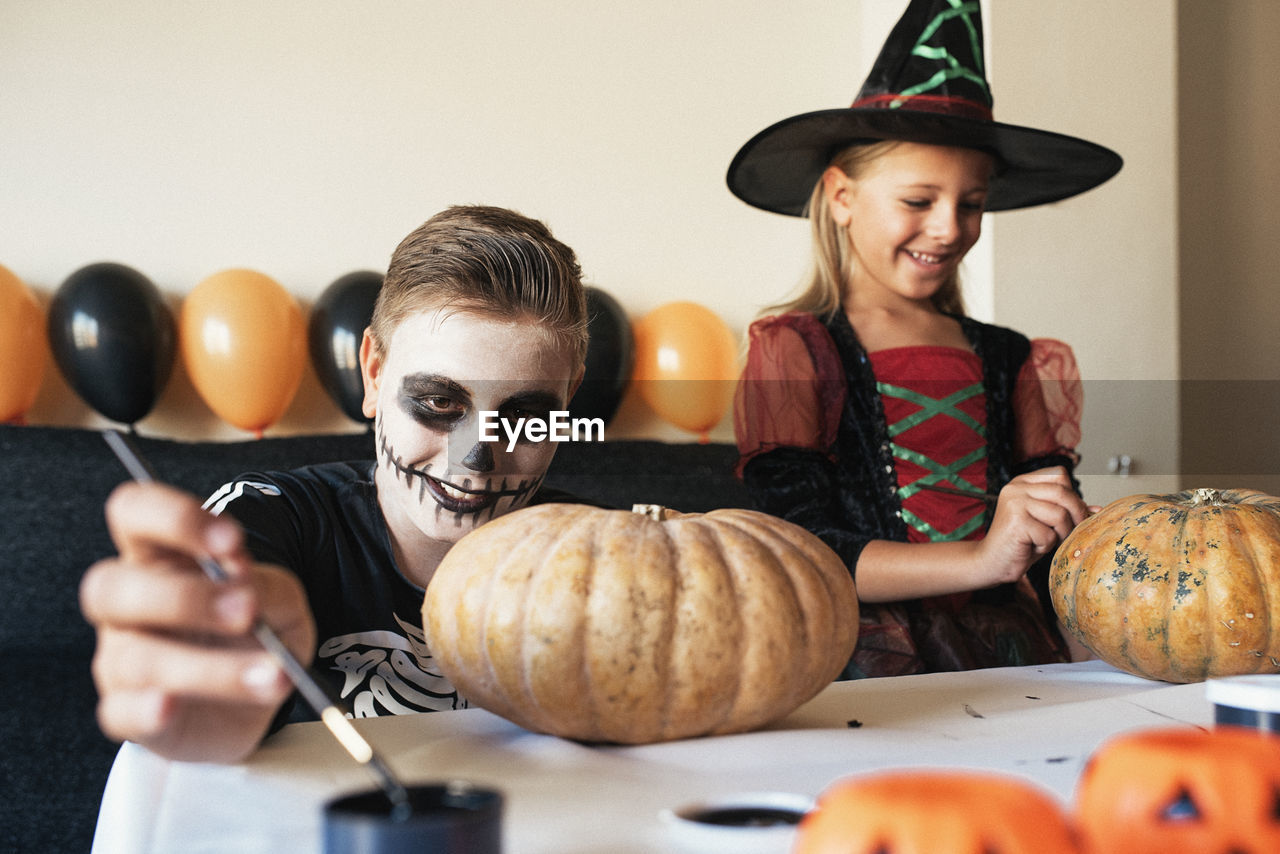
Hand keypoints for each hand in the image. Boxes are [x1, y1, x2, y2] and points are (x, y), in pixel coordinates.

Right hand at [79, 482, 314, 762]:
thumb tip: (241, 577)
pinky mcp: (128, 712)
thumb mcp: (281, 600)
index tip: (233, 541)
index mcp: (160, 557)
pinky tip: (170, 706)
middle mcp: (128, 606)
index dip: (173, 518)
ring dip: (208, 667)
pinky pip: (118, 712)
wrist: (257, 694)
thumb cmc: (257, 631)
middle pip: (109, 586)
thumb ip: (267, 585)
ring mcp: (121, 660)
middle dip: (184, 598)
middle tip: (248, 611)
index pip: (133, 512)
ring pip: (135, 658)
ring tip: (270, 673)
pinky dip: (144, 710)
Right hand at [974, 466, 1090, 586]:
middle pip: (1062, 492)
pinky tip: (1032, 547)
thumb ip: (1068, 511)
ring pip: (1059, 514)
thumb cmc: (1020, 542)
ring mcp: (1014, 502)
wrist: (992, 562)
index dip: (1072, 495)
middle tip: (1071, 531)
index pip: (1059, 475)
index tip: (1072, 514)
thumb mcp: (1047, 522)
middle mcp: (1016, 487)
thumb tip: (1098, 509)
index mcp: (1023, 482)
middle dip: (1075, 514)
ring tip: (1047, 541)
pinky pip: (1048, 534)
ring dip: (1060, 533)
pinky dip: (1046, 545)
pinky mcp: (1016, 521)